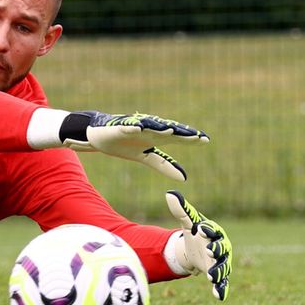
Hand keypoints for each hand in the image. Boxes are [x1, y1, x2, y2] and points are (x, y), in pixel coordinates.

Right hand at [59, 111, 208, 181]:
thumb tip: (184, 178)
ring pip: (150, 127)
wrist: (98, 136)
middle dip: (181, 132)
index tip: (206, 140)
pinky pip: (127, 126)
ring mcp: (135, 127)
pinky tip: (140, 127)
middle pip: (167, 131)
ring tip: (172, 130)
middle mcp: (148, 130)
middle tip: (197, 135)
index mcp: (156, 137)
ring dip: (160, 128)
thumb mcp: (145, 158)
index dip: (190, 139)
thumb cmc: (123, 144)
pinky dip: (134, 126)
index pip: (177, 137)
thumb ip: (164, 165)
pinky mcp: (119, 127)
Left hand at [165, 190, 232, 300]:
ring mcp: (221, 262)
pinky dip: (221, 289)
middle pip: (221, 249)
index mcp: (214, 232)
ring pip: (222, 267)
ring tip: (212, 276)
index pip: (212, 230)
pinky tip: (218, 297)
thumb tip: (169, 193)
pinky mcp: (219, 275)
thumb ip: (181, 210)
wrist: (198, 249)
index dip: (207, 230)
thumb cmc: (195, 233)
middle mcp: (221, 247)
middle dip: (216, 250)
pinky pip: (222, 283)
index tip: (199, 228)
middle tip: (209, 251)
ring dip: (218, 271)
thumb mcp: (187, 222)